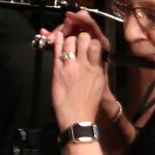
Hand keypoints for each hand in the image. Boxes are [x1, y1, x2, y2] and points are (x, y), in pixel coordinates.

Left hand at [47, 12, 114, 127]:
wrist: (78, 118)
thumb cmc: (88, 104)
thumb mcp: (98, 85)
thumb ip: (96, 70)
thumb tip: (95, 60)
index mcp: (98, 70)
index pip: (97, 45)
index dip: (91, 40)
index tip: (87, 40)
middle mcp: (87, 65)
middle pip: (85, 39)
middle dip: (79, 36)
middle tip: (75, 38)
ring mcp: (72, 67)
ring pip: (71, 41)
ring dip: (67, 38)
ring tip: (66, 41)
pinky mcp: (59, 71)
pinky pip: (58, 51)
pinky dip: (56, 41)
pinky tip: (56, 36)